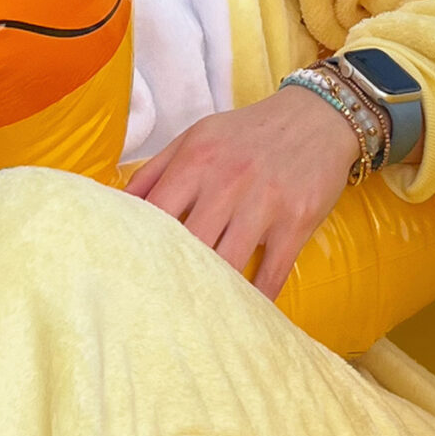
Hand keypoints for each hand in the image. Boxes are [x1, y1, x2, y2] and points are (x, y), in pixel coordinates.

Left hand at [125, 85, 359, 299]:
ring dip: (213, 293)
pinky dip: (258, 298)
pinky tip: (245, 314)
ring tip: (196, 318)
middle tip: (158, 308)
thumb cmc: (248, 132)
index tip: (129, 274)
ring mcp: (264, 202)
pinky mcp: (297, 220)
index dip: (139, 248)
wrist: (318, 117)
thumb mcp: (197, 136)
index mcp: (196, 160)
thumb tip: (116, 206)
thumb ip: (154, 170)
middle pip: (189, 244)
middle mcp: (227, 181)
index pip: (155, 214)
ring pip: (228, 263)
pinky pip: (273, 270)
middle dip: (173, 277)